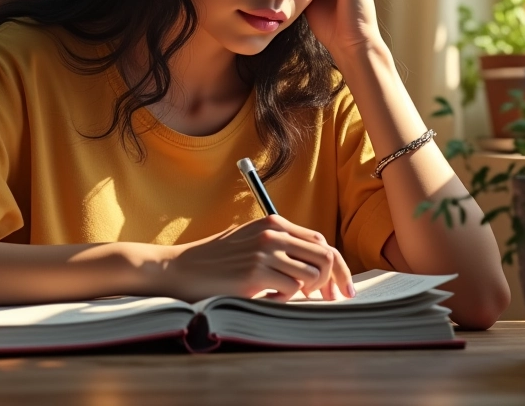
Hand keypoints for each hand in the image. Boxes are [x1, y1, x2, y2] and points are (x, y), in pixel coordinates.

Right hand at [163, 215, 353, 302]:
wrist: (183, 268)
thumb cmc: (218, 259)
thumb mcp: (251, 240)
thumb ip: (281, 244)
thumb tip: (319, 264)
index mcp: (274, 222)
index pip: (321, 241)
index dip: (337, 266)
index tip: (341, 288)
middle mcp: (273, 232)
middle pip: (326, 256)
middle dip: (331, 282)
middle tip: (323, 300)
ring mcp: (265, 251)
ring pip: (312, 276)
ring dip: (304, 292)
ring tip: (280, 295)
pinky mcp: (256, 273)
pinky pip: (291, 290)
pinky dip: (283, 301)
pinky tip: (265, 299)